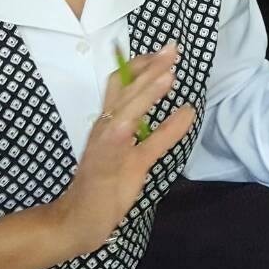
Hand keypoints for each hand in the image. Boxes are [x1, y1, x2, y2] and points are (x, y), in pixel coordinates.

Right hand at [49, 44, 196, 256]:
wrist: (80, 219)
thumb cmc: (109, 186)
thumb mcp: (143, 155)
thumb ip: (164, 133)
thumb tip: (188, 110)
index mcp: (111, 122)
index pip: (123, 85)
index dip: (143, 66)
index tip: (165, 53)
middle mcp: (105, 125)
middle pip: (125, 87)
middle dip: (149, 66)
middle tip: (173, 48)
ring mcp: (103, 142)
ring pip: (125, 107)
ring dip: (146, 88)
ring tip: (169, 73)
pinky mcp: (105, 161)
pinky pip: (121, 138)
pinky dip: (136, 123)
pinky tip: (159, 112)